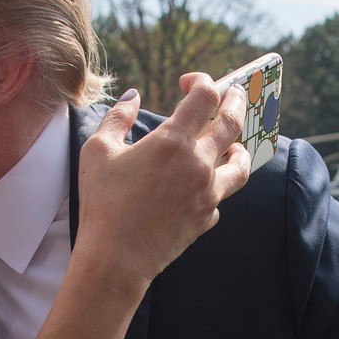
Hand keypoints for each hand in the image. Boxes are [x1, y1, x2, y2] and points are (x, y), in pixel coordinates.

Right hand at [73, 80, 250, 287]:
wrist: (117, 257)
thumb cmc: (103, 202)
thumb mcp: (98, 151)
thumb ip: (118, 117)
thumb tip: (133, 96)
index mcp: (173, 141)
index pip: (205, 97)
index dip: (202, 81)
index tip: (189, 82)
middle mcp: (199, 164)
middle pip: (232, 122)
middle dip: (234, 102)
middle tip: (232, 93)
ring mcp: (208, 193)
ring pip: (241, 163)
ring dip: (239, 147)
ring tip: (234, 144)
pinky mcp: (207, 217)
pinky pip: (220, 196)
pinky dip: (216, 187)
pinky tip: (205, 186)